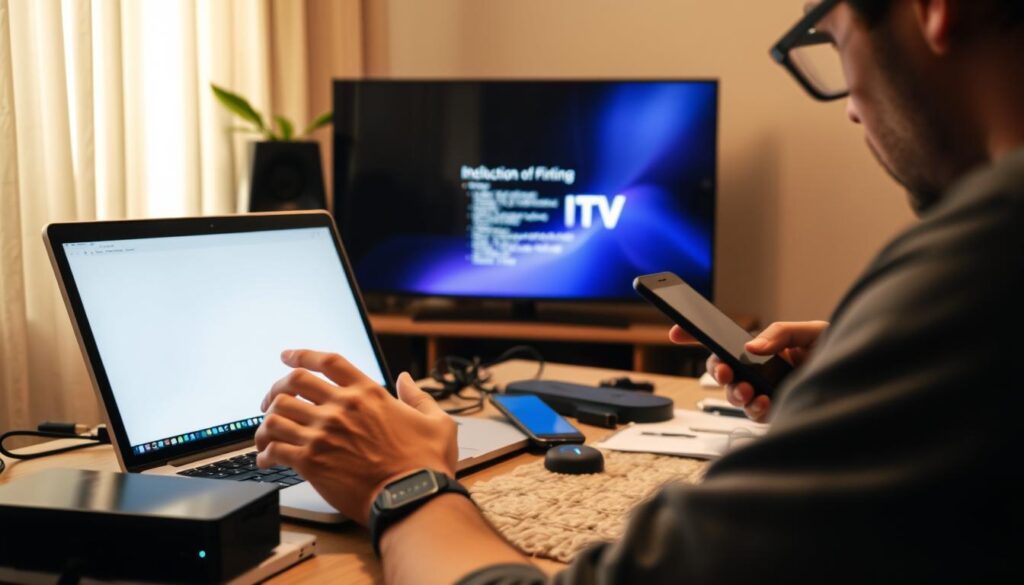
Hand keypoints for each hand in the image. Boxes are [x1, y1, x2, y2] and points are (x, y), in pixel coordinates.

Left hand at [255, 349, 457, 524]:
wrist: (411, 497)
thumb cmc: (425, 464)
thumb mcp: (436, 421)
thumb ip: (418, 396)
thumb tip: (406, 379)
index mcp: (368, 393)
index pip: (327, 361)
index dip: (302, 355)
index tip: (287, 356)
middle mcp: (341, 408)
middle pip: (293, 382)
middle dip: (275, 387)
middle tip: (269, 398)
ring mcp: (323, 433)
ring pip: (277, 414)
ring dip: (266, 422)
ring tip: (265, 433)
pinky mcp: (311, 461)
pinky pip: (274, 448)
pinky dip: (264, 452)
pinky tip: (266, 459)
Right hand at [670, 321, 827, 422]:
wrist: (867, 379)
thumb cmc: (841, 352)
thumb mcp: (810, 332)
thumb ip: (779, 334)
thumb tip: (751, 347)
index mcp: (762, 348)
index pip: (723, 341)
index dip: (696, 336)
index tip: (675, 332)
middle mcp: (759, 371)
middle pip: (722, 371)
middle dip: (715, 370)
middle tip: (723, 371)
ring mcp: (766, 393)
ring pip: (735, 395)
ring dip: (735, 393)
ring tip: (749, 390)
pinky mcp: (776, 413)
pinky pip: (755, 415)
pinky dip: (755, 409)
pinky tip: (764, 402)